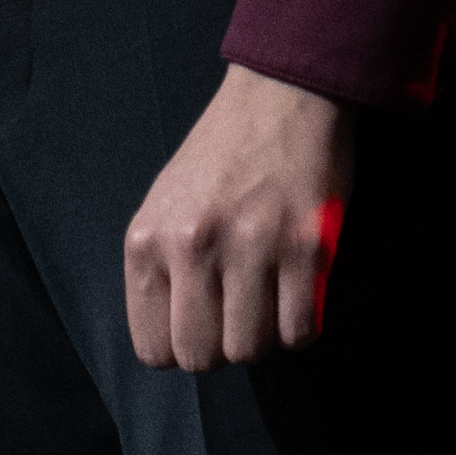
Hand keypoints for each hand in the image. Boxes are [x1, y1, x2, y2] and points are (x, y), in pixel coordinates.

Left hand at [122, 68, 354, 371]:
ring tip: (268, 298)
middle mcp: (193, 246)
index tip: (200, 327)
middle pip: (201, 358)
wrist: (281, 96)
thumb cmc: (220, 154)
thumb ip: (160, 270)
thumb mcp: (163, 204)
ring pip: (251, 351)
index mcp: (148, 239)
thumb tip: (170, 340)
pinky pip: (300, 332)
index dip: (180, 347)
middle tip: (237, 314)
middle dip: (221, 348)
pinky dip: (301, 326)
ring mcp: (252, 248)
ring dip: (263, 336)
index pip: (154, 348)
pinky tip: (297, 293)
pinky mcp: (307, 248)